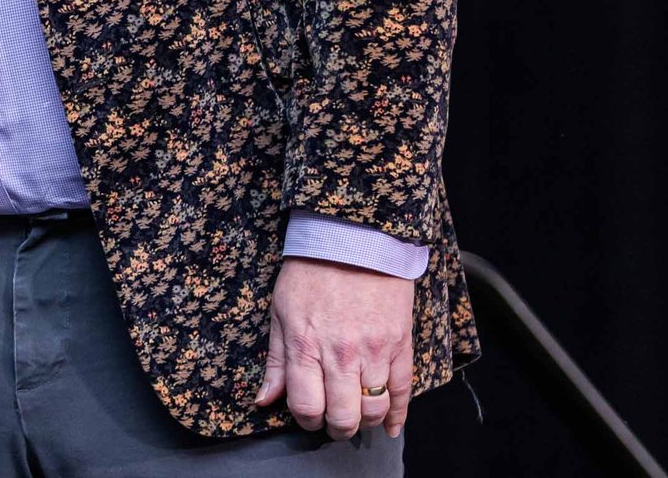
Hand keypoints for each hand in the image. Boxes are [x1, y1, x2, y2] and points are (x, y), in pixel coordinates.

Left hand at [256, 256, 416, 440]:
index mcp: (305, 346)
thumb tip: (265, 400)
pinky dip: (397, 416)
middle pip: (343, 418)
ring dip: (364, 422)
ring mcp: (374, 351)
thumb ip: (275, 360)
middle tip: (334, 423)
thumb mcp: (281, 311)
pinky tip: (390, 426)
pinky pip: (403, 392)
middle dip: (336, 429)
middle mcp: (340, 355)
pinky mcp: (400, 345)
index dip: (306, 421)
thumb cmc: (311, 272)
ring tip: (357, 416)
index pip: (306, 407)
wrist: (353, 238)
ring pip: (373, 410)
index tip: (309, 417)